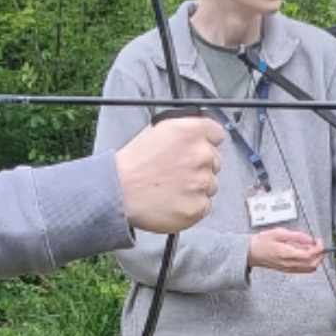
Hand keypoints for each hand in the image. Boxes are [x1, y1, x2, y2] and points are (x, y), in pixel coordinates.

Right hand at [116, 116, 224, 232]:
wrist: (118, 192)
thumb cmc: (132, 164)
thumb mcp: (156, 131)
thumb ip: (184, 129)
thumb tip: (200, 132)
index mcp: (191, 131)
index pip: (218, 134)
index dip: (206, 142)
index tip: (197, 150)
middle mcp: (200, 154)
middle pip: (215, 161)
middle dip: (200, 167)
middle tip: (177, 172)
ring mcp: (201, 182)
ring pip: (211, 185)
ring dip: (196, 187)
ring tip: (171, 188)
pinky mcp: (198, 206)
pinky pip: (204, 205)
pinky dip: (192, 205)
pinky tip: (173, 201)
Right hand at [248, 227, 325, 273]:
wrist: (250, 252)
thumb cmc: (261, 242)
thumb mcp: (279, 233)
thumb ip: (296, 236)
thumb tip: (309, 238)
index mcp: (286, 254)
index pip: (309, 255)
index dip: (318, 248)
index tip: (319, 241)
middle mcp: (288, 264)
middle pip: (312, 264)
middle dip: (319, 254)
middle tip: (318, 244)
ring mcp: (288, 269)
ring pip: (309, 269)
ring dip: (315, 259)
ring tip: (311, 248)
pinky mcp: (287, 270)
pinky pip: (303, 270)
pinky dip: (309, 263)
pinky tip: (304, 254)